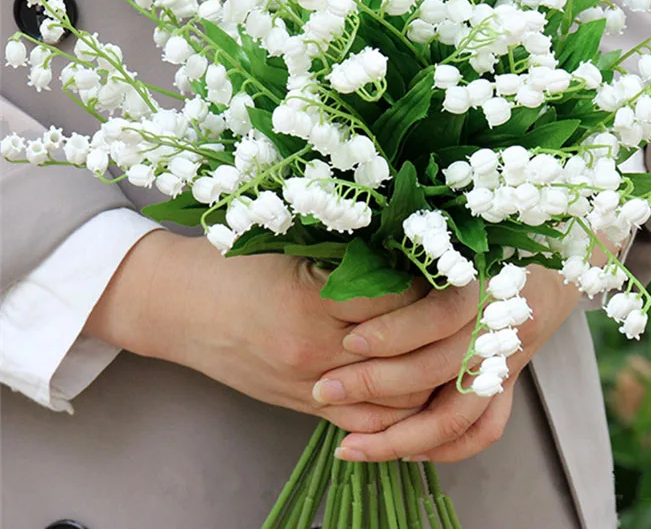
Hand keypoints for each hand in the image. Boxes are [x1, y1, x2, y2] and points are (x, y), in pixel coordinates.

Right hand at [84, 229, 425, 432]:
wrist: (180, 307)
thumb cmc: (233, 263)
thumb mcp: (291, 244)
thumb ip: (350, 256)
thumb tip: (414, 252)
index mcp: (312, 301)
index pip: (401, 299)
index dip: (430, 282)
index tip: (441, 265)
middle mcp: (315, 352)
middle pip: (408, 356)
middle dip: (440, 332)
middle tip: (454, 305)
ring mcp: (309, 387)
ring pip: (397, 400)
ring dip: (428, 374)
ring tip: (440, 341)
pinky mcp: (304, 407)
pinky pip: (367, 423)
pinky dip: (399, 409)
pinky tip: (415, 383)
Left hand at [316, 263, 581, 462]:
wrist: (550, 273)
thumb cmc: (487, 248)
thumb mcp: (454, 239)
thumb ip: (412, 257)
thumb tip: (351, 269)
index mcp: (487, 283)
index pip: (440, 314)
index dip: (394, 332)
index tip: (349, 341)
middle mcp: (498, 328)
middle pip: (437, 368)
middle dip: (374, 384)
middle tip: (323, 390)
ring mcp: (505, 363)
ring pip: (457, 415)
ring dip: (400, 435)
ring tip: (351, 447)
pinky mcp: (508, 385)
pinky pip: (484, 430)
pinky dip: (445, 448)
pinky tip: (405, 452)